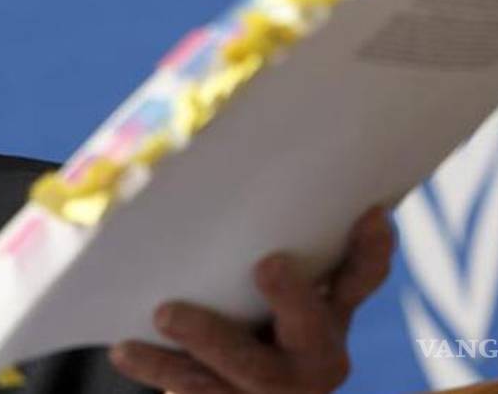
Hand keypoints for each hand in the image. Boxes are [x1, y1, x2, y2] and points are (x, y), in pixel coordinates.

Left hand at [109, 205, 394, 393]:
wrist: (254, 382)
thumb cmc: (256, 298)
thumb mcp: (282, 267)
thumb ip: (268, 224)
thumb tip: (214, 129)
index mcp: (333, 311)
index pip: (361, 278)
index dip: (372, 249)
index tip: (370, 213)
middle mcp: (315, 353)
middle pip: (309, 327)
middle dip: (293, 297)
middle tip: (268, 264)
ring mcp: (274, 384)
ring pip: (247, 368)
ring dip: (207, 338)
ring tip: (165, 312)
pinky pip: (196, 387)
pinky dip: (160, 367)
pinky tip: (126, 349)